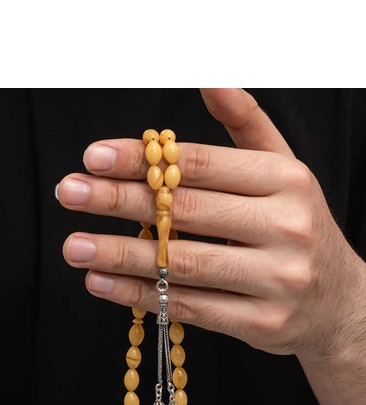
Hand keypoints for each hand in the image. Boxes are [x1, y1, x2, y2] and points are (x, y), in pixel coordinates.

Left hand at [58, 88, 365, 360]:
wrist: (340, 303)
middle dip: (119, 201)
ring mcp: (277, 280)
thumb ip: (247, 127)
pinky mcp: (263, 323)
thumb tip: (210, 78)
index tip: (92, 158)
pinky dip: (140, 295)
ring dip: (120, 254)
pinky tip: (101, 283)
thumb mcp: (284, 172)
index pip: (201, 164)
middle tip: (68, 193)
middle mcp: (286, 227)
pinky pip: (190, 307)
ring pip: (183, 264)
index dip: (143, 159)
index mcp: (286, 180)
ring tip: (73, 246)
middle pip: (187, 211)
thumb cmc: (297, 228)